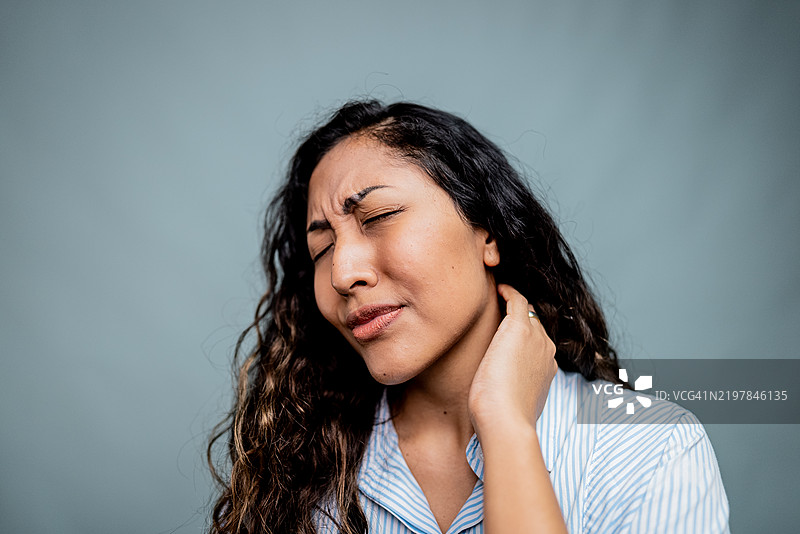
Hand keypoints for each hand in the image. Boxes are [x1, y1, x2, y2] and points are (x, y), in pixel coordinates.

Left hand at [468, 283, 557, 437]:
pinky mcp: (519, 328)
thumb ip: (509, 392)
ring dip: (512, 303)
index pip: (536, 344)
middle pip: (533, 324)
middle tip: (499, 307)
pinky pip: (517, 300)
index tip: (504, 335)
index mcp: (547, 369)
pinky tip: (496, 288)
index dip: (522, 337)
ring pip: (526, 311)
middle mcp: (546, 350)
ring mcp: (536, 338)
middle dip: (518, 317)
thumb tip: (495, 393)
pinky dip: (508, 292)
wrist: (506, 422)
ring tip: (495, 295)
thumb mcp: (510, 403)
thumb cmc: (501, 421)